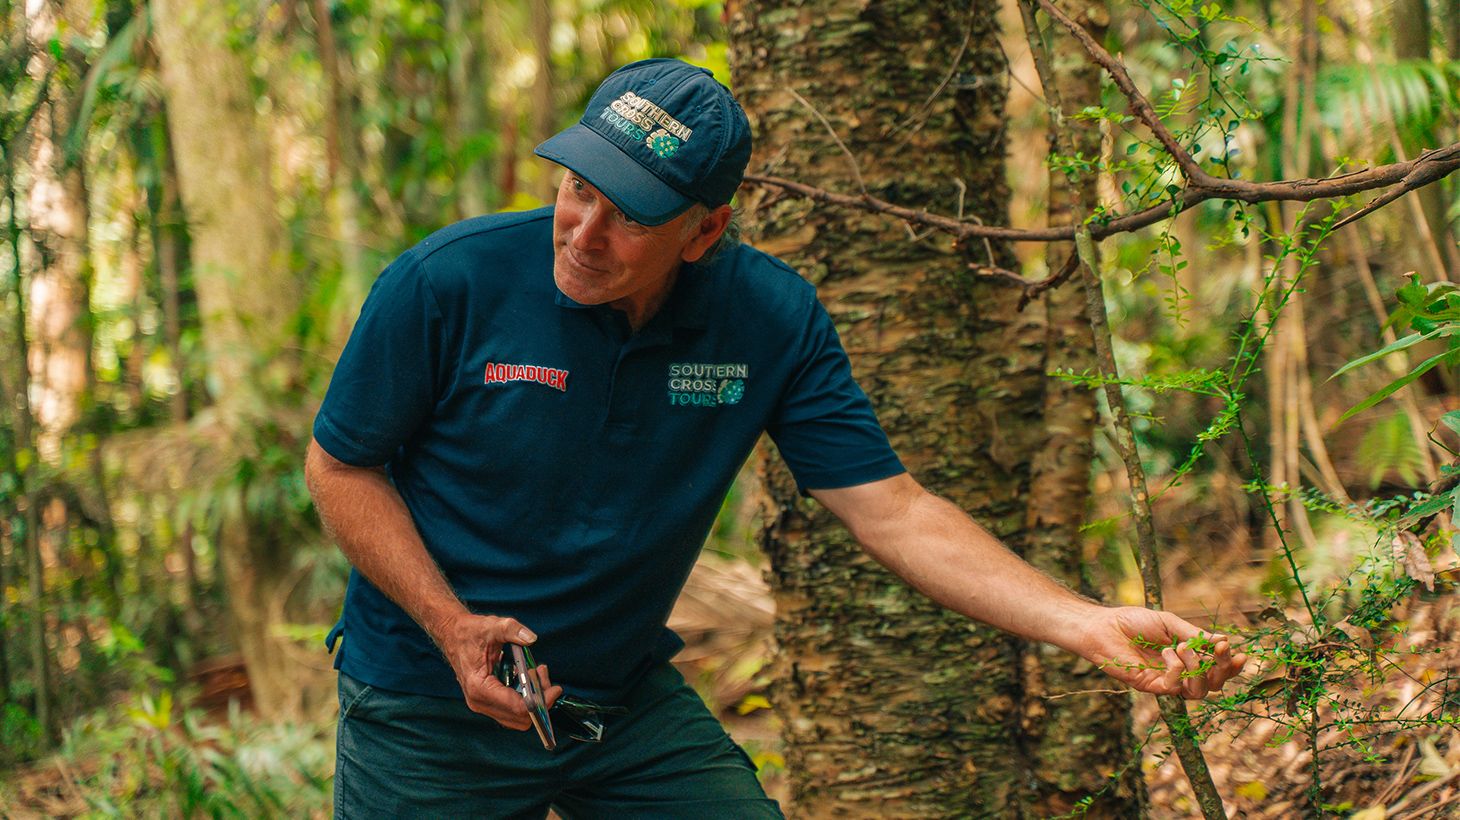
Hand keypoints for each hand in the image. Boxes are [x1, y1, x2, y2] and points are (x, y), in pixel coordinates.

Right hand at [432, 613, 562, 729]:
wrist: (452, 635)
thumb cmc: (469, 633)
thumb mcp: (492, 626)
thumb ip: (512, 630)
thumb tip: (531, 638)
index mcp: (479, 687)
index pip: (517, 707)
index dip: (540, 701)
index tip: (554, 689)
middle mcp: (479, 702)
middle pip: (520, 718)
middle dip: (539, 700)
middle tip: (543, 675)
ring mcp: (482, 704)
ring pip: (517, 717)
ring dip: (533, 699)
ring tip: (536, 672)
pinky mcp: (487, 702)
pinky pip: (512, 710)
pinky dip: (525, 697)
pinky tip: (527, 676)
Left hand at [1077, 606, 1246, 698]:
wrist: (1103, 626)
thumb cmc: (1133, 622)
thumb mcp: (1169, 623)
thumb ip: (1194, 634)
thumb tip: (1223, 641)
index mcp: (1186, 658)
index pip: (1215, 670)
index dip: (1230, 666)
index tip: (1239, 654)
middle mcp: (1179, 673)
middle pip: (1213, 685)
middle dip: (1220, 669)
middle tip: (1217, 651)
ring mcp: (1166, 682)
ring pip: (1198, 692)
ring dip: (1197, 669)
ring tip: (1183, 647)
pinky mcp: (1151, 686)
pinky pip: (1175, 687)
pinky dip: (1176, 669)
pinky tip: (1166, 652)